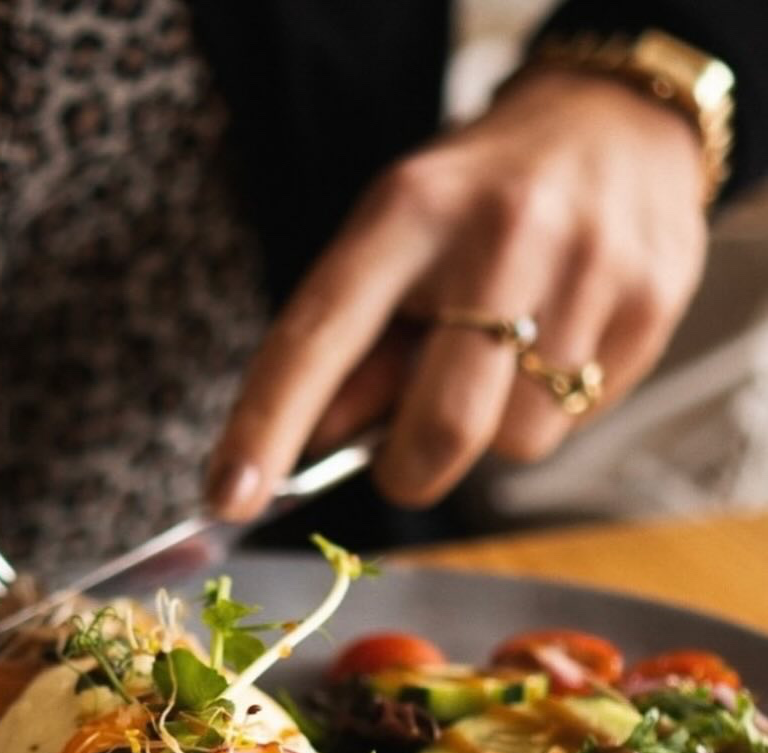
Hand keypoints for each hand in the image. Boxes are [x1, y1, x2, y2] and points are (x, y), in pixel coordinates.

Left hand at [205, 69, 707, 517]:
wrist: (616, 126)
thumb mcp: (394, 244)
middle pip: (440, 427)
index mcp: (409, 211)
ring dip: (490, 430)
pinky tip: (555, 344)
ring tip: (503, 354)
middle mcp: (502, 232)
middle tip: (409, 447)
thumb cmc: (476, 204)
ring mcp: (588, 265)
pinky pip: (575, 423)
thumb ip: (353, 349)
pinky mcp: (651, 302)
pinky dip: (549, 408)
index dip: (267, 426)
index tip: (229, 498)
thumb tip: (317, 443)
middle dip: (411, 467)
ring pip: (514, 442)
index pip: (320, 336)